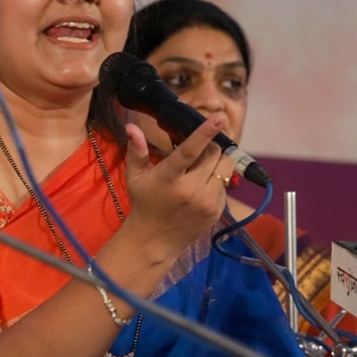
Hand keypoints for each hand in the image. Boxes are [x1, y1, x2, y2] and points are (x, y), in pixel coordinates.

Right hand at [118, 116, 227, 262]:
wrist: (155, 239)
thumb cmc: (144, 202)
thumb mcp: (135, 176)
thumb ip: (136, 150)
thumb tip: (131, 126)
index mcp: (169, 178)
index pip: (190, 150)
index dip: (205, 132)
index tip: (219, 117)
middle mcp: (191, 190)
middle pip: (215, 155)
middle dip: (210, 147)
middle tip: (197, 152)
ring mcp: (207, 202)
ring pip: (225, 168)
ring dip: (216, 163)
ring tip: (201, 169)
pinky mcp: (217, 211)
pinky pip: (225, 186)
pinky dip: (216, 181)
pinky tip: (201, 188)